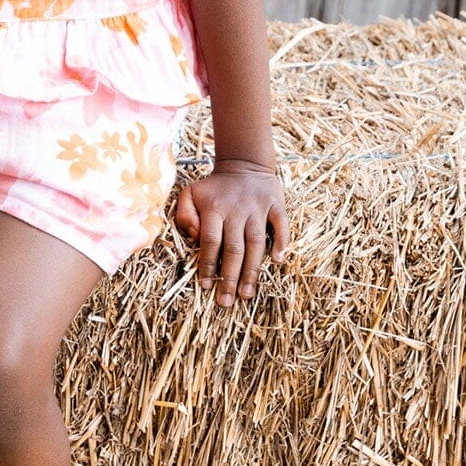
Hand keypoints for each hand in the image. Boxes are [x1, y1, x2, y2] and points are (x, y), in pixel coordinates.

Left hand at [173, 158, 288, 306]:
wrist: (244, 163)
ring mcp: (258, 208)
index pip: (210, 243)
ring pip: (255, 244)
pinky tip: (277, 260)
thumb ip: (184, 215)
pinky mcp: (276, 204)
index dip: (208, 266)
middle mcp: (236, 210)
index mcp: (214, 208)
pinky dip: (281, 241)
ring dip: (252, 271)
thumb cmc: (214, 187)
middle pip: (233, 249)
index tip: (206, 287)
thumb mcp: (190, 194)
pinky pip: (281, 225)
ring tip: (247, 294)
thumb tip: (195, 237)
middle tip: (226, 302)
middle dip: (229, 278)